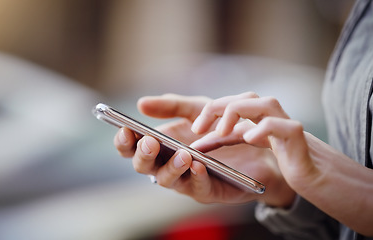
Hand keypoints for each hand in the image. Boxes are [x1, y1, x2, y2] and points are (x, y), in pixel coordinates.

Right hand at [114, 94, 294, 206]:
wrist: (257, 144)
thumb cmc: (221, 128)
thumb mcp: (197, 110)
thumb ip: (171, 106)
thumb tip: (141, 103)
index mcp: (160, 146)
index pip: (132, 148)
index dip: (124, 142)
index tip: (124, 129)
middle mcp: (168, 165)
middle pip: (144, 167)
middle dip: (143, 156)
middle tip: (150, 143)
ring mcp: (185, 180)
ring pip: (167, 180)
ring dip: (171, 167)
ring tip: (182, 153)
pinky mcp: (208, 191)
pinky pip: (197, 188)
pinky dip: (196, 177)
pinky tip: (198, 165)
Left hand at [191, 92, 372, 235]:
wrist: (311, 174)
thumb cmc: (278, 157)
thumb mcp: (246, 143)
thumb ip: (223, 139)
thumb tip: (196, 143)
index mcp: (256, 113)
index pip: (230, 102)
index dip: (209, 113)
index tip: (194, 131)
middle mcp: (270, 112)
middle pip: (242, 97)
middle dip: (216, 109)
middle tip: (197, 129)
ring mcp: (284, 120)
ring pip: (261, 102)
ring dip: (236, 113)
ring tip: (219, 132)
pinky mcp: (295, 134)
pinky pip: (277, 125)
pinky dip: (262, 128)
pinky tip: (249, 138)